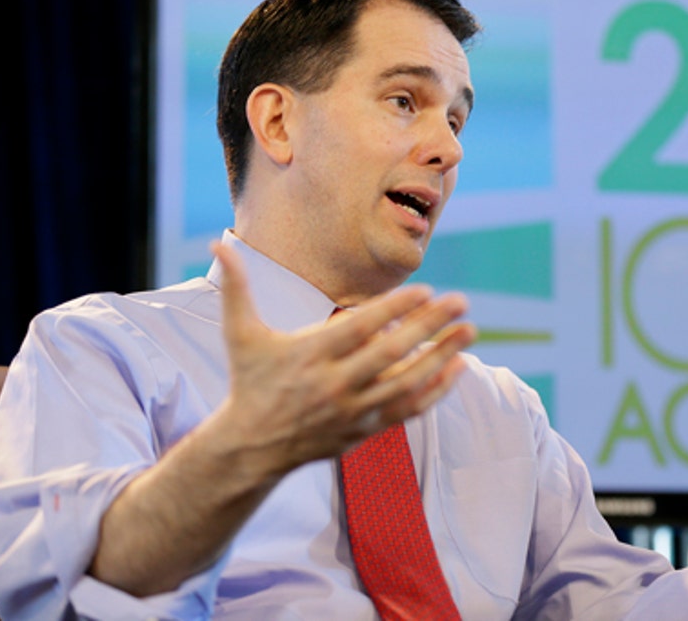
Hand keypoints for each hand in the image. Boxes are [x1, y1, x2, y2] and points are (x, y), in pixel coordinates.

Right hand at [210, 240, 477, 475]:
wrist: (252, 446)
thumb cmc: (250, 381)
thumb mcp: (239, 334)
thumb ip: (236, 287)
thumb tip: (217, 241)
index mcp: (308, 355)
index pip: (360, 328)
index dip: (394, 309)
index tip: (425, 289)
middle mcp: (334, 384)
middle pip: (391, 354)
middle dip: (429, 326)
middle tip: (461, 301)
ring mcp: (353, 410)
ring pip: (407, 383)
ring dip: (442, 356)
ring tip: (470, 330)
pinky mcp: (364, 430)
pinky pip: (408, 409)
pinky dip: (436, 389)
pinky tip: (459, 366)